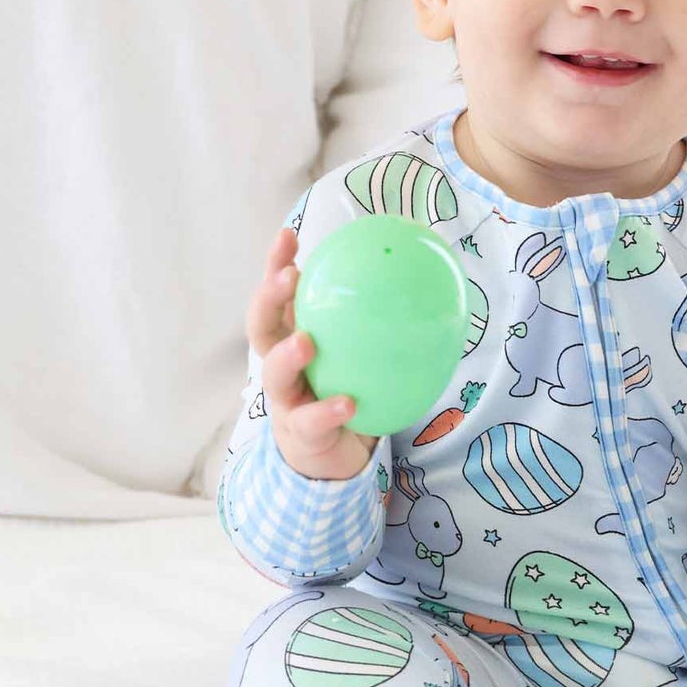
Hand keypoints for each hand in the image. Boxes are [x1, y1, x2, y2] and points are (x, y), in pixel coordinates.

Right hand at [245, 226, 379, 480]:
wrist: (333, 451)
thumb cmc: (346, 386)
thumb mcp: (358, 350)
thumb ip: (379, 318)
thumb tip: (426, 274)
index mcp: (291, 336)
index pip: (277, 293)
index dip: (276, 263)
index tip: (289, 234)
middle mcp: (279, 364)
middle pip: (260, 326)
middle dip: (268, 299)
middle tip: (289, 278)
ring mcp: (286, 400)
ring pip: (274, 375)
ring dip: (287, 356)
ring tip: (306, 342)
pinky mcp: (301, 434)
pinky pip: (312, 421)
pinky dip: (328, 411)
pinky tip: (349, 403)